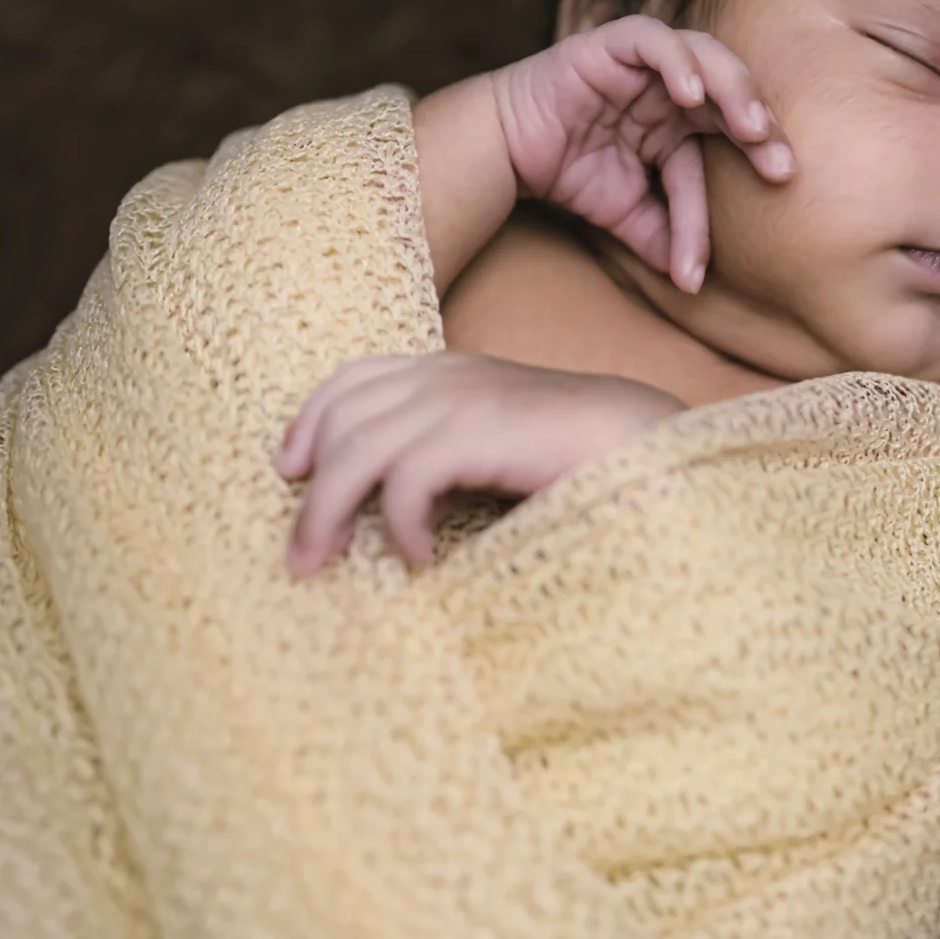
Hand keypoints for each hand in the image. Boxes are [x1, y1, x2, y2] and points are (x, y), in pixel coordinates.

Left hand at [273, 351, 685, 577]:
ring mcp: (462, 400)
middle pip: (342, 419)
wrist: (647, 442)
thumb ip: (450, 451)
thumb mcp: (498, 444)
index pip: (353, 379)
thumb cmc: (579, 458)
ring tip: (326, 566)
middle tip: (301, 556)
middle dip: (310, 491)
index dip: (310, 422)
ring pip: (357, 450)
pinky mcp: (480, 432)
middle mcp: (446, 378)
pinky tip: (419, 559)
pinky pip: (406, 478)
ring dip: (329, 515)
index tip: (292, 473)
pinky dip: (399, 523)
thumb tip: (394, 499)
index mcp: (450, 372)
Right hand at [491, 17, 794, 293]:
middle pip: (732, 91)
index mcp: (686, 121)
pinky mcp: (611, 44)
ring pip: (705, 54)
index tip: (781, 186)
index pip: (733, 136)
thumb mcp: (629, 215)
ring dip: (733, 88)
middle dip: (761, 124)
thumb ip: (666, 237)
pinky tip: (690, 94)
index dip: (758, 158)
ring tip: (750, 127)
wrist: (507, 154)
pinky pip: (652, 39)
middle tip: (780, 162)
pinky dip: (676, 61)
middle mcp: (672, 86)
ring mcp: (645, 63)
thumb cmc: (571, 175)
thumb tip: (695, 283)